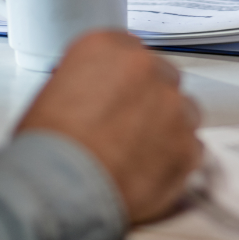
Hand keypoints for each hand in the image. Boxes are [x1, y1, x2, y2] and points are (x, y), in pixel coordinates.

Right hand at [15, 31, 201, 222]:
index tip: (118, 94)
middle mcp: (146, 68)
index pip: (128, 49)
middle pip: (161, 76)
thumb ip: (86, 83)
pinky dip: (175, 159)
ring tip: (137, 154)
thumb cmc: (46, 150)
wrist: (57, 192)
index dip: (122, 77)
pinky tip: (148, 173)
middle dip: (149, 100)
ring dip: (167, 127)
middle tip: (125, 128)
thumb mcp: (52, 95)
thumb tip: (95, 95)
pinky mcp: (188, 145)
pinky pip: (192, 146)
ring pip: (183, 110)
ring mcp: (173, 106)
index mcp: (107, 47)